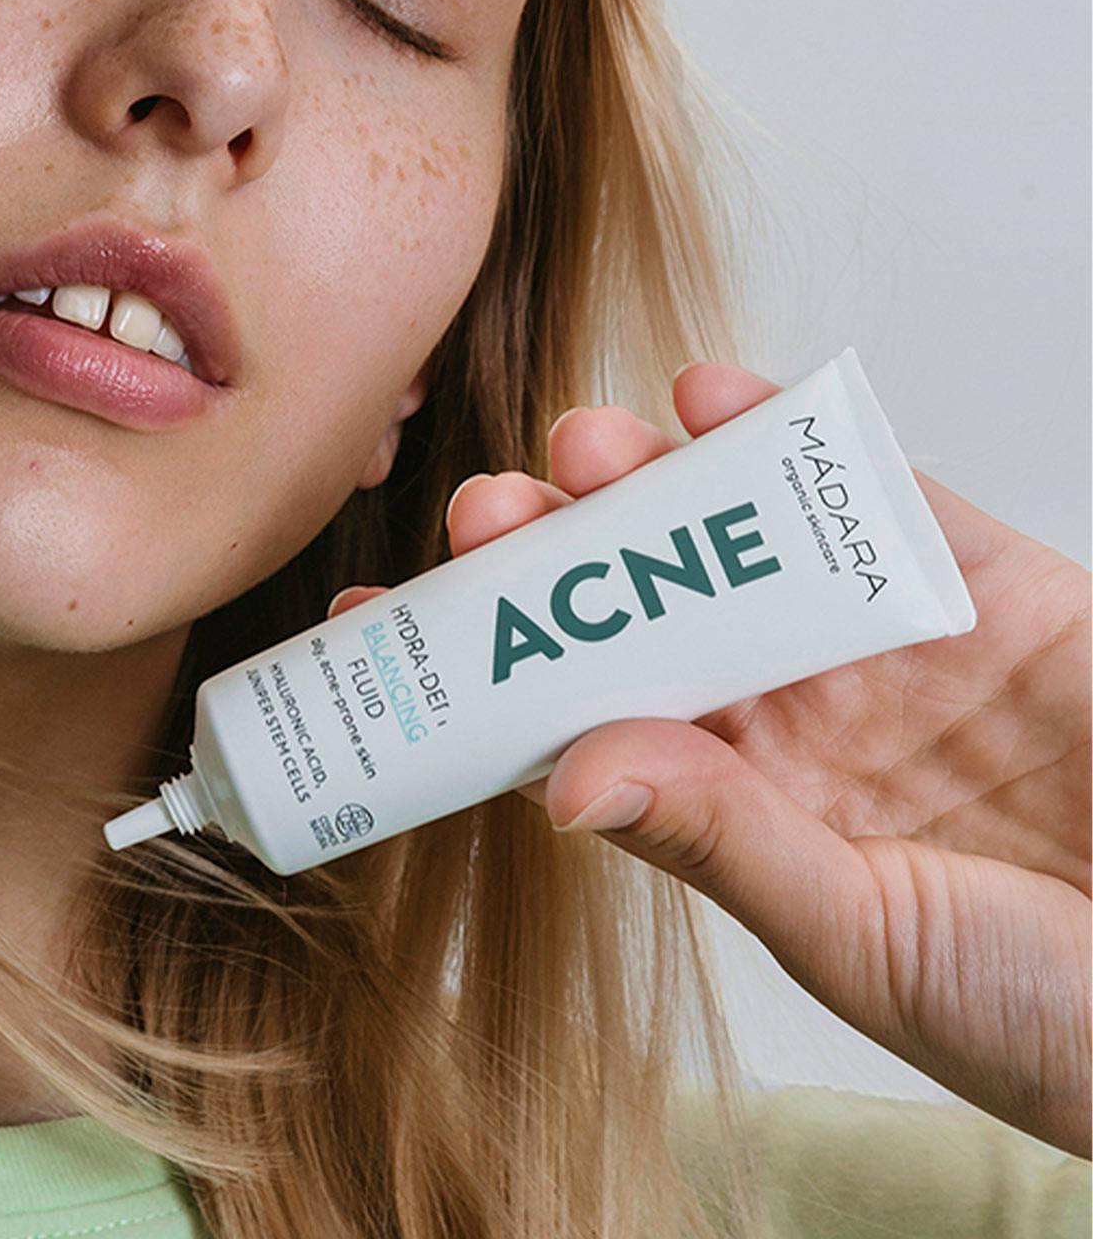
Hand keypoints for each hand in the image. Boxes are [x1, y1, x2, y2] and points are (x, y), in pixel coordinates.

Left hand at [328, 361, 1091, 1157]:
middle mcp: (789, 706)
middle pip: (638, 600)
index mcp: (737, 802)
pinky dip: (789, 430)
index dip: (483, 661)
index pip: (577, 709)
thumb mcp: (865, 940)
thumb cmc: (1052, 1012)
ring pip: (733, 528)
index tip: (379, 615)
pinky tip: (712, 392)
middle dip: (554, 548)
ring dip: (647, 473)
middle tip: (486, 512)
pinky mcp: (980, 580)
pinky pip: (868, 489)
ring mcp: (879, 636)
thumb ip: (726, 844)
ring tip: (580, 445)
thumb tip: (561, 780)